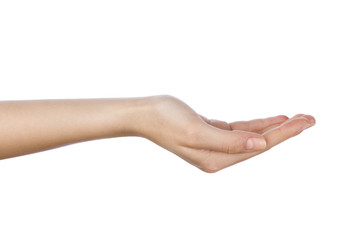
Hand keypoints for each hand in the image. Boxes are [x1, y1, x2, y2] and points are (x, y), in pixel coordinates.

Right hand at [140, 95, 315, 172]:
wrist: (145, 113)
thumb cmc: (166, 120)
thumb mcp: (197, 131)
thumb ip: (229, 141)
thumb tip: (259, 146)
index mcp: (216, 159)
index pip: (258, 147)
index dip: (283, 134)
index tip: (304, 122)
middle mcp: (218, 156)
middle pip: (259, 143)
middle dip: (285, 131)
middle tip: (310, 118)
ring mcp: (216, 146)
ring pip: (252, 137)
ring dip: (274, 127)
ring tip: (296, 118)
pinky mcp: (213, 134)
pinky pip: (241, 131)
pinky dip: (257, 125)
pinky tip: (271, 120)